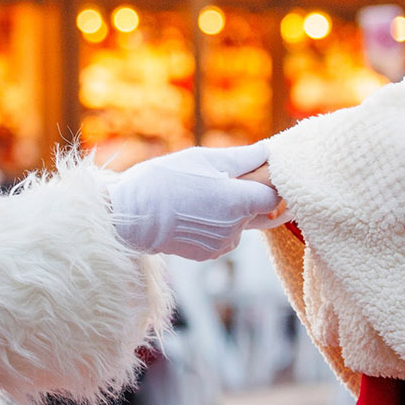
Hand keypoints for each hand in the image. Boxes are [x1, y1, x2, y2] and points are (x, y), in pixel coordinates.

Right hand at [109, 142, 280, 260]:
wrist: (130, 216)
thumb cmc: (165, 180)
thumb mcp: (203, 159)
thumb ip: (242, 157)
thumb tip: (267, 151)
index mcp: (238, 201)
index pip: (274, 197)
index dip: (269, 184)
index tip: (257, 174)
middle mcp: (235, 228)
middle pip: (256, 210)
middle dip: (245, 196)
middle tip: (218, 180)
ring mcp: (222, 245)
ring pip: (239, 224)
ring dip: (229, 212)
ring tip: (199, 196)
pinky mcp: (208, 254)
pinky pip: (223, 237)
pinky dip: (215, 225)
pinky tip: (192, 212)